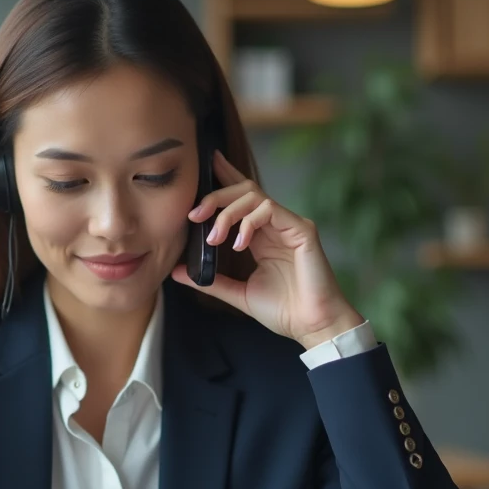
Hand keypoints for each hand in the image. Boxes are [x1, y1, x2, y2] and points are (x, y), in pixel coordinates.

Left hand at [172, 150, 364, 348]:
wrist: (311, 326)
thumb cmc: (282, 310)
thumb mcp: (238, 293)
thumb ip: (211, 280)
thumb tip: (177, 271)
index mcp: (262, 235)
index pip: (243, 198)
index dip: (226, 175)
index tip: (208, 161)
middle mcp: (276, 225)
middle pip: (244, 190)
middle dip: (215, 196)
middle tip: (195, 215)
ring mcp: (290, 225)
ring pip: (254, 196)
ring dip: (228, 212)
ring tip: (215, 237)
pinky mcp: (302, 230)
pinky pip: (271, 210)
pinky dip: (249, 222)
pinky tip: (239, 243)